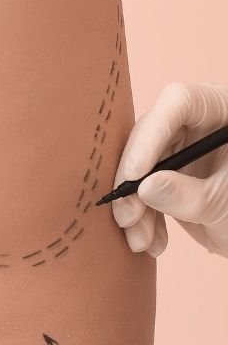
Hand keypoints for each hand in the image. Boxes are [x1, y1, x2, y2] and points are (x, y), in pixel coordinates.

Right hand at [111, 81, 227, 257]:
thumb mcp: (227, 203)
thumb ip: (189, 195)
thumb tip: (144, 186)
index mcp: (223, 113)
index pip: (180, 102)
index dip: (151, 134)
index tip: (134, 174)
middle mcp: (200, 126)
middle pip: (150, 138)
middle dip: (134, 182)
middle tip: (126, 214)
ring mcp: (183, 152)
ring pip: (140, 168)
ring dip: (134, 208)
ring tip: (140, 240)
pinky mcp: (171, 177)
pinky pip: (144, 190)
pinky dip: (142, 219)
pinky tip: (151, 242)